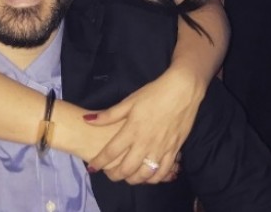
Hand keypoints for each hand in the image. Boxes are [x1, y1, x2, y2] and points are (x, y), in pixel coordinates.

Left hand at [84, 68, 203, 184]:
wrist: (182, 91)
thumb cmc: (153, 94)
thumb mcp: (129, 101)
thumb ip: (109, 115)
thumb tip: (88, 120)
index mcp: (132, 130)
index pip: (111, 152)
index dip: (99, 162)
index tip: (92, 167)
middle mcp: (145, 143)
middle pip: (127, 168)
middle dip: (114, 175)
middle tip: (108, 174)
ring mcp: (161, 149)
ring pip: (145, 174)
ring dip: (133, 179)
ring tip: (127, 176)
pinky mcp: (174, 150)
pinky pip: (163, 172)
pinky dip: (153, 178)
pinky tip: (148, 176)